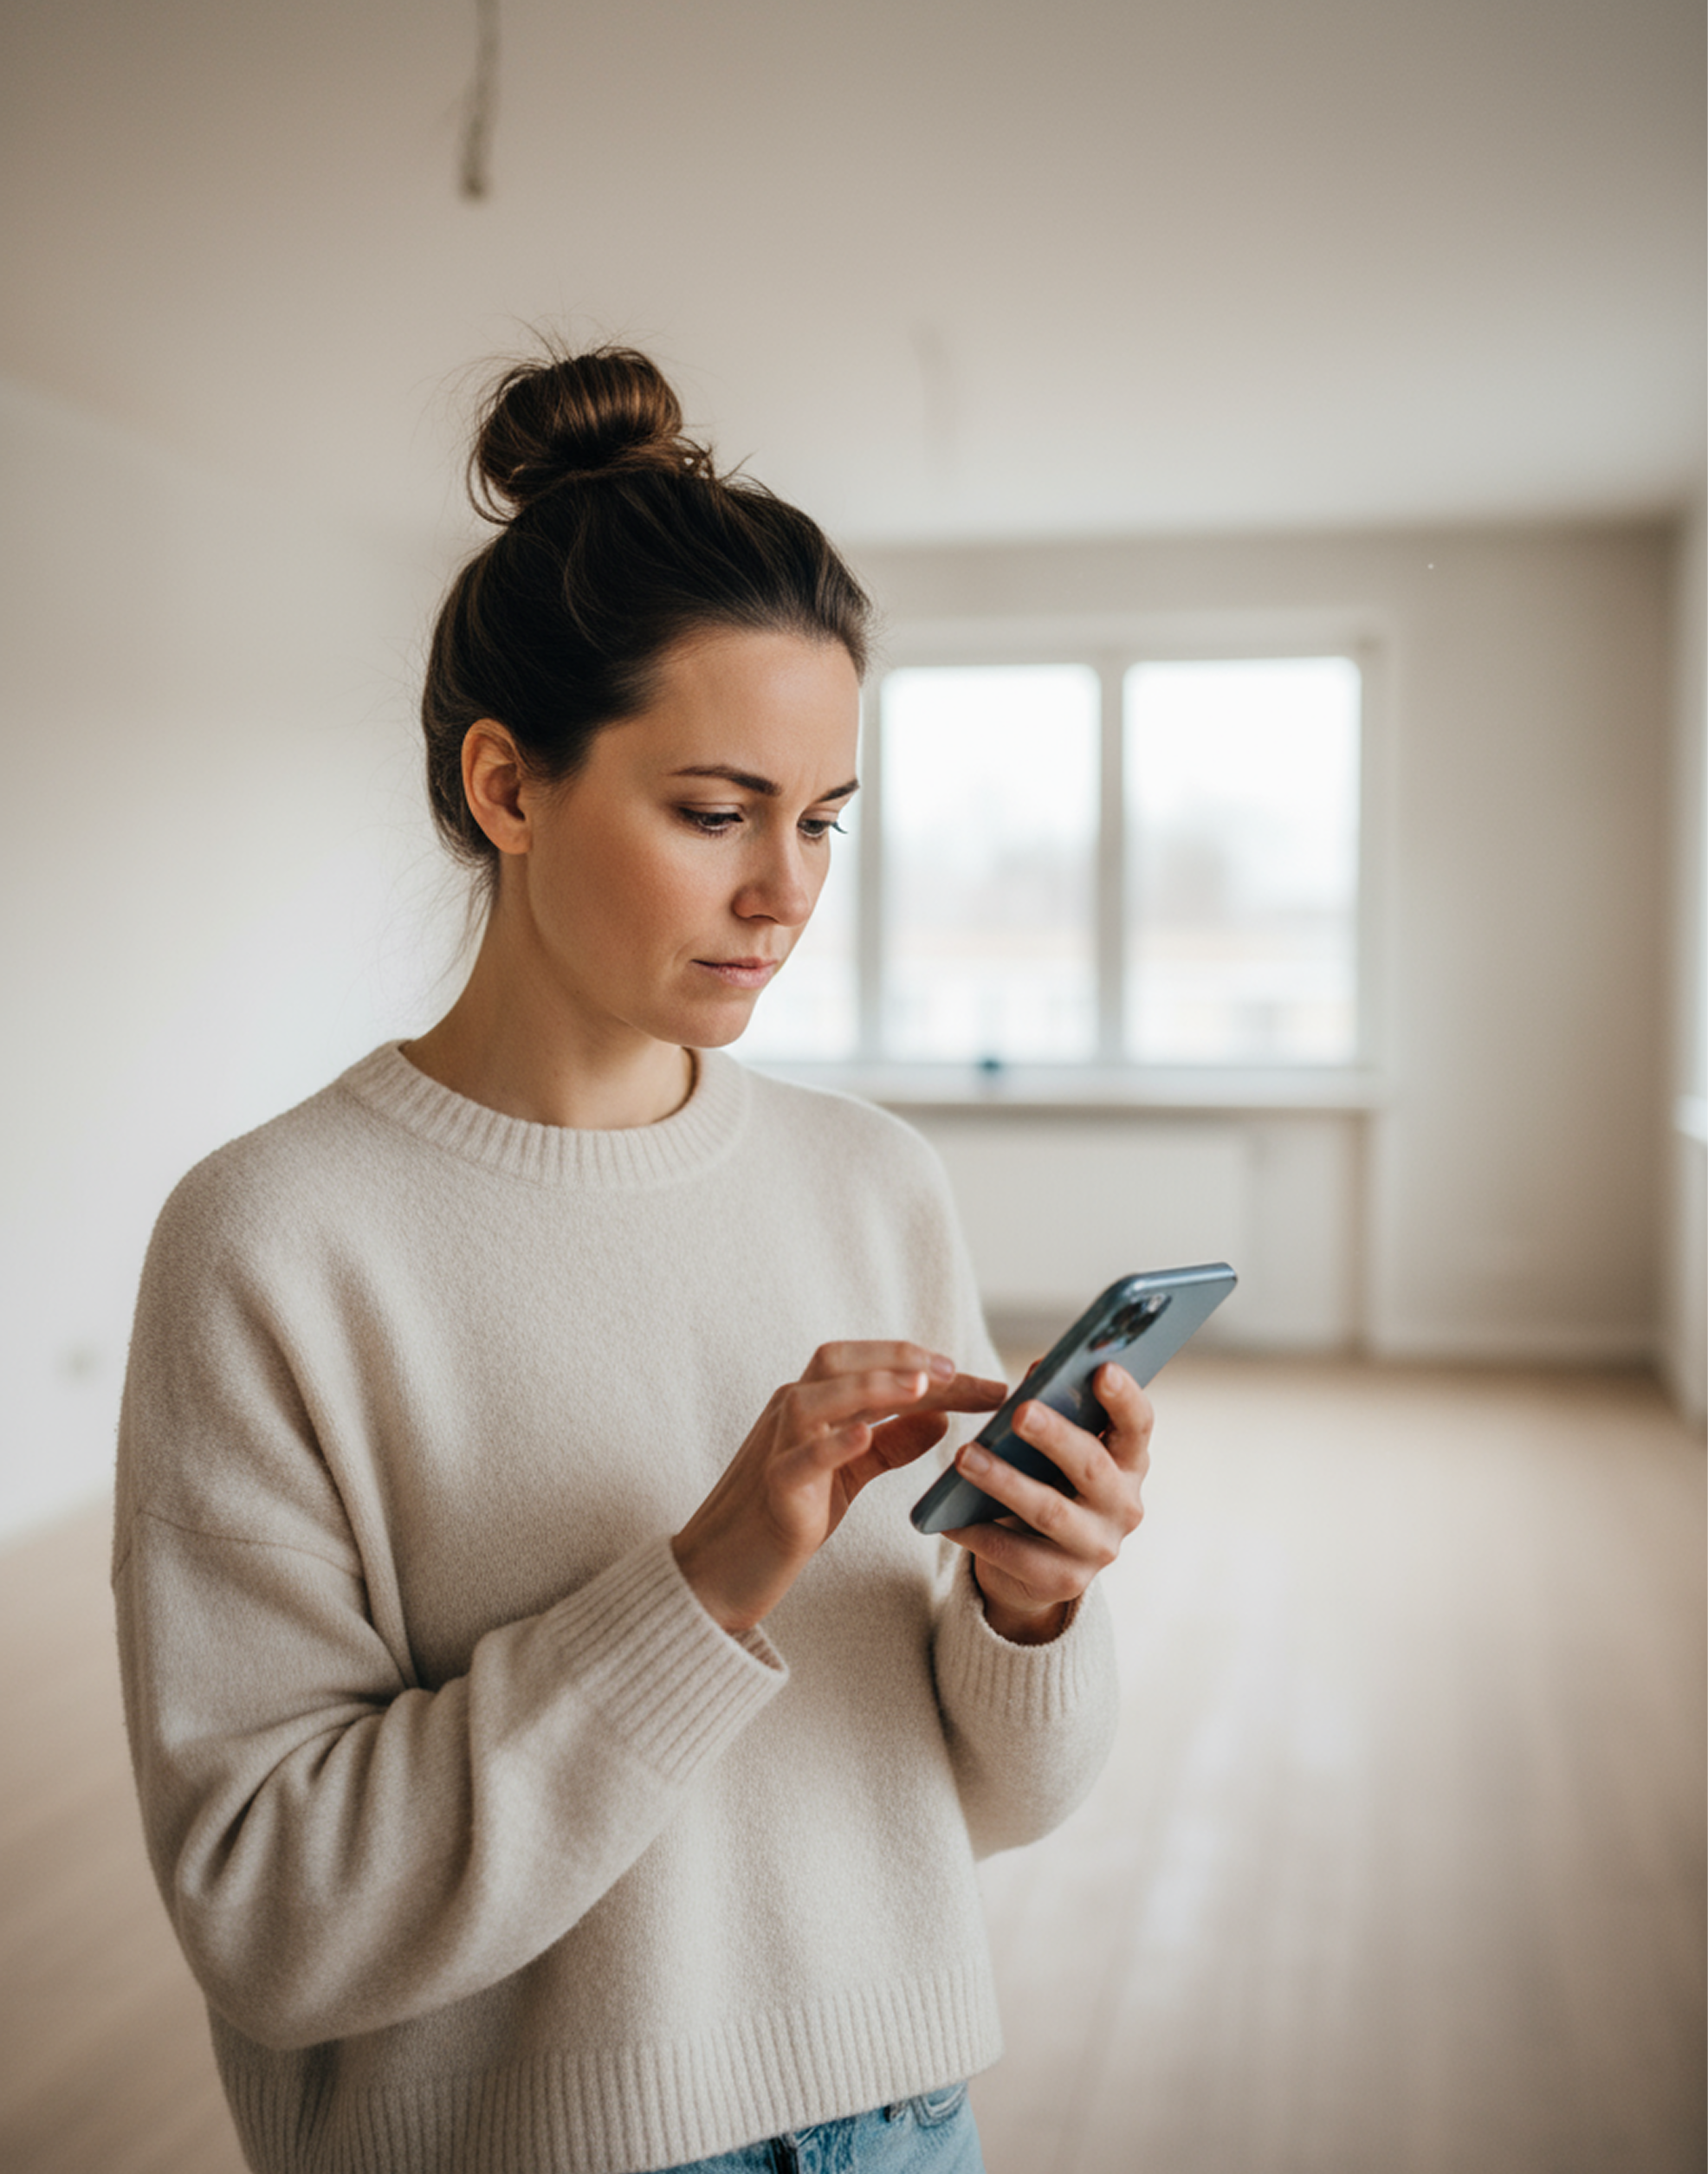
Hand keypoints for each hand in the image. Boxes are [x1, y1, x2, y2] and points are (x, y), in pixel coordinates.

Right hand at [673, 1343, 1006, 1635]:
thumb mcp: (848, 1475)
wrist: (723, 1571)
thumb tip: (941, 1417)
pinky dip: (832, 1442)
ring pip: (816, 1398)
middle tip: (955, 1370)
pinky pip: (799, 1458)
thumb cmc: (784, 1516)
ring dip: (870, 1386)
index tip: (984, 1383)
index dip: (926, 1368)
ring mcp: (776, 1447)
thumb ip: (890, 1444)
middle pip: (838, 1361)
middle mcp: (790, 1413)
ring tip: (921, 1386)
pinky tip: (864, 1435)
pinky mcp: (773, 1489)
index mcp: (811, 1405)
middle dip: (898, 1359)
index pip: (870, 1367)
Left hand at [945, 1362, 1152, 1644]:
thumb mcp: (1055, 1450)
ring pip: (1050, 1511)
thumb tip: (1038, 1369)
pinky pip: (1016, 1554)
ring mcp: (1097, 1548)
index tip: (1102, 1369)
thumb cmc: (1047, 1484)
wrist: (1037, 1566)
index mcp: (1129, 1462)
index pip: (1138, 1425)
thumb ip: (1052, 1411)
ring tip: (965, 1457)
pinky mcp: (1065, 1582)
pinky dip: (980, 1533)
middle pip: (1091, 1465)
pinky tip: (949, 1518)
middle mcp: (1124, 1506)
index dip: (1124, 1397)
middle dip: (1054, 1436)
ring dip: (1005, 1482)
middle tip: (1018, 1412)